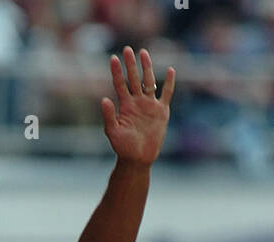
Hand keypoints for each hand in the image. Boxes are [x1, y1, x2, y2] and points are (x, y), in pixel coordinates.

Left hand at [102, 47, 175, 166]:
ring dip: (146, 68)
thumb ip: (108, 116)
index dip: (116, 71)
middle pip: (133, 78)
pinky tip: (169, 70)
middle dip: (131, 64)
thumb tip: (103, 99)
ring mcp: (149, 105)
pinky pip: (166, 94)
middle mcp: (137, 102)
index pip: (120, 84)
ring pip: (148, 82)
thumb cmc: (123, 147)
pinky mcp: (161, 112)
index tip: (113, 58)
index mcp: (125, 105)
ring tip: (143, 52)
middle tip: (127, 49)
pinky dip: (169, 83)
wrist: (138, 159)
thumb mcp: (113, 132)